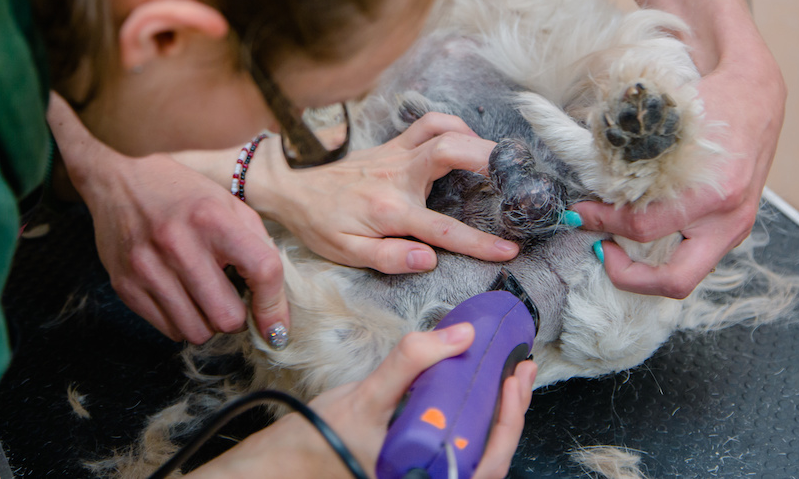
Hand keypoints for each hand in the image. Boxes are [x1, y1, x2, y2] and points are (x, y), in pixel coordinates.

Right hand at [47, 93, 288, 344]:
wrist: (117, 182)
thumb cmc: (182, 194)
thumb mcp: (229, 204)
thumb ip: (258, 245)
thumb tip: (276, 302)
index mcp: (213, 218)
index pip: (263, 271)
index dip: (275, 306)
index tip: (276, 324)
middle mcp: (178, 244)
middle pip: (226, 317)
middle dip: (237, 317)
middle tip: (232, 300)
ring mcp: (147, 268)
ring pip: (196, 332)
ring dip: (209, 323)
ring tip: (206, 299)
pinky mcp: (125, 286)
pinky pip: (168, 330)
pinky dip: (183, 322)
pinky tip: (182, 298)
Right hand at [190, 323, 536, 478]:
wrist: (279, 467)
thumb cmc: (314, 440)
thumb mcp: (364, 397)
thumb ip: (410, 363)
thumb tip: (459, 335)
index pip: (489, 459)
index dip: (510, 417)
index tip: (516, 375)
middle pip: (489, 455)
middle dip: (509, 410)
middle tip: (520, 368)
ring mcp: (422, 477)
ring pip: (474, 452)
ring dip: (493, 413)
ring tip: (504, 376)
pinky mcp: (413, 467)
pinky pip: (454, 446)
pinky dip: (469, 417)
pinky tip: (471, 391)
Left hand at [247, 112, 519, 272]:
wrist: (291, 186)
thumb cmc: (320, 224)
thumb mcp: (348, 253)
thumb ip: (391, 258)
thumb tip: (430, 259)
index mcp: (390, 210)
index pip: (444, 230)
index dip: (480, 243)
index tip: (510, 250)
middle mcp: (397, 175)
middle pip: (450, 151)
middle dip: (488, 159)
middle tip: (517, 176)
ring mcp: (395, 154)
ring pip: (441, 128)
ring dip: (473, 136)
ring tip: (496, 157)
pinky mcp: (392, 143)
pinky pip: (427, 123)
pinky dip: (452, 126)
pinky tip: (464, 142)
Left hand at [573, 44, 785, 298]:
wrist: (757, 97)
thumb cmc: (711, 104)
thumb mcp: (669, 121)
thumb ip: (633, 155)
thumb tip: (589, 183)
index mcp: (713, 192)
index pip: (644, 227)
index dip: (603, 222)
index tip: (579, 213)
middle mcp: (729, 220)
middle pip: (674, 280)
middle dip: (627, 275)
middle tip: (599, 248)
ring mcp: (736, 230)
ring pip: (685, 276)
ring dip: (643, 269)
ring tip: (614, 242)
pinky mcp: (735, 231)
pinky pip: (694, 258)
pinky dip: (662, 253)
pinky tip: (640, 231)